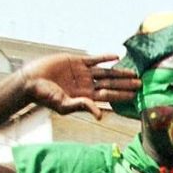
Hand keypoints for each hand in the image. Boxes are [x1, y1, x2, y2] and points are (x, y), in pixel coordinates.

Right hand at [21, 54, 139, 118]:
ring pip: (106, 72)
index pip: (109, 96)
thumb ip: (83, 107)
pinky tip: (116, 57)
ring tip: (133, 73)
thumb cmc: (45, 96)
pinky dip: (105, 58)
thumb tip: (100, 115)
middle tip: (141, 84)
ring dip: (119, 72)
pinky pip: (94, 59)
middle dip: (125, 85)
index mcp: (86, 96)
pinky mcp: (76, 61)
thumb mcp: (64, 105)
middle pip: (111, 84)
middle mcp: (87, 85)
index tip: (135, 96)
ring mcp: (83, 73)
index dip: (122, 95)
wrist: (31, 81)